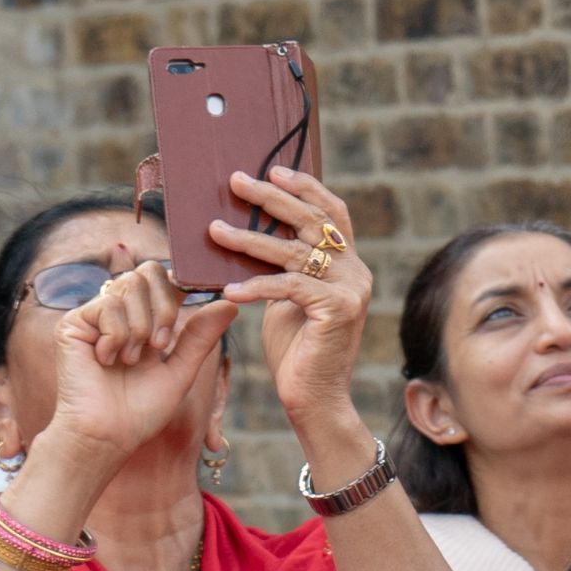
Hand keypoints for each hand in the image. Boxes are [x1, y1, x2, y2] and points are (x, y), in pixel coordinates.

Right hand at [43, 259, 239, 468]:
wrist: (108, 435)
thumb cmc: (142, 410)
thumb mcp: (182, 369)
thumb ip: (202, 335)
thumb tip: (232, 304)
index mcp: (147, 320)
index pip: (166, 279)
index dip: (182, 284)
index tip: (198, 298)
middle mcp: (120, 313)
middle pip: (149, 272)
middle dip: (164, 308)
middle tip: (160, 346)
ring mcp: (95, 316)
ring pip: (130, 286)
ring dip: (141, 328)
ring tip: (131, 361)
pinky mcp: (73, 324)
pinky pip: (108, 306)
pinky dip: (117, 336)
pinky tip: (107, 360)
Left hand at [209, 168, 370, 424]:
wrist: (315, 400)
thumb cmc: (296, 352)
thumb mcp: (288, 299)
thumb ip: (285, 268)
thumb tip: (252, 234)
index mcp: (349, 265)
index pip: (333, 213)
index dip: (306, 187)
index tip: (273, 170)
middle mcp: (356, 272)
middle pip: (313, 221)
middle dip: (271, 198)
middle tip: (236, 181)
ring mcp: (351, 290)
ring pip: (294, 252)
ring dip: (249, 239)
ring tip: (214, 231)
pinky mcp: (338, 309)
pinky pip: (289, 287)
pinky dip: (256, 286)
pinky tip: (228, 291)